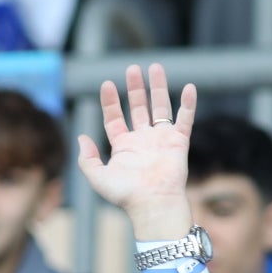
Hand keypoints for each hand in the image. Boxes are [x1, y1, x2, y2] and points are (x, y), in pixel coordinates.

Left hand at [76, 62, 197, 239]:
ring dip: (158, 88)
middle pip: (139, 107)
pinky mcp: (178, 142)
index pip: (115, 118)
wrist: (153, 205)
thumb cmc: (126, 195)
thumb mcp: (98, 177)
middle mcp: (143, 140)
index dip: (110, 101)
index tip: (107, 84)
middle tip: (133, 68)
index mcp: (124, 146)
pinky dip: (188, 104)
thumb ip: (86, 158)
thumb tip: (81, 137)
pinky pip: (185, 119)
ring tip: (155, 67)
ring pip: (160, 107)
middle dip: (135, 88)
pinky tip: (190, 87)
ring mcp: (161, 140)